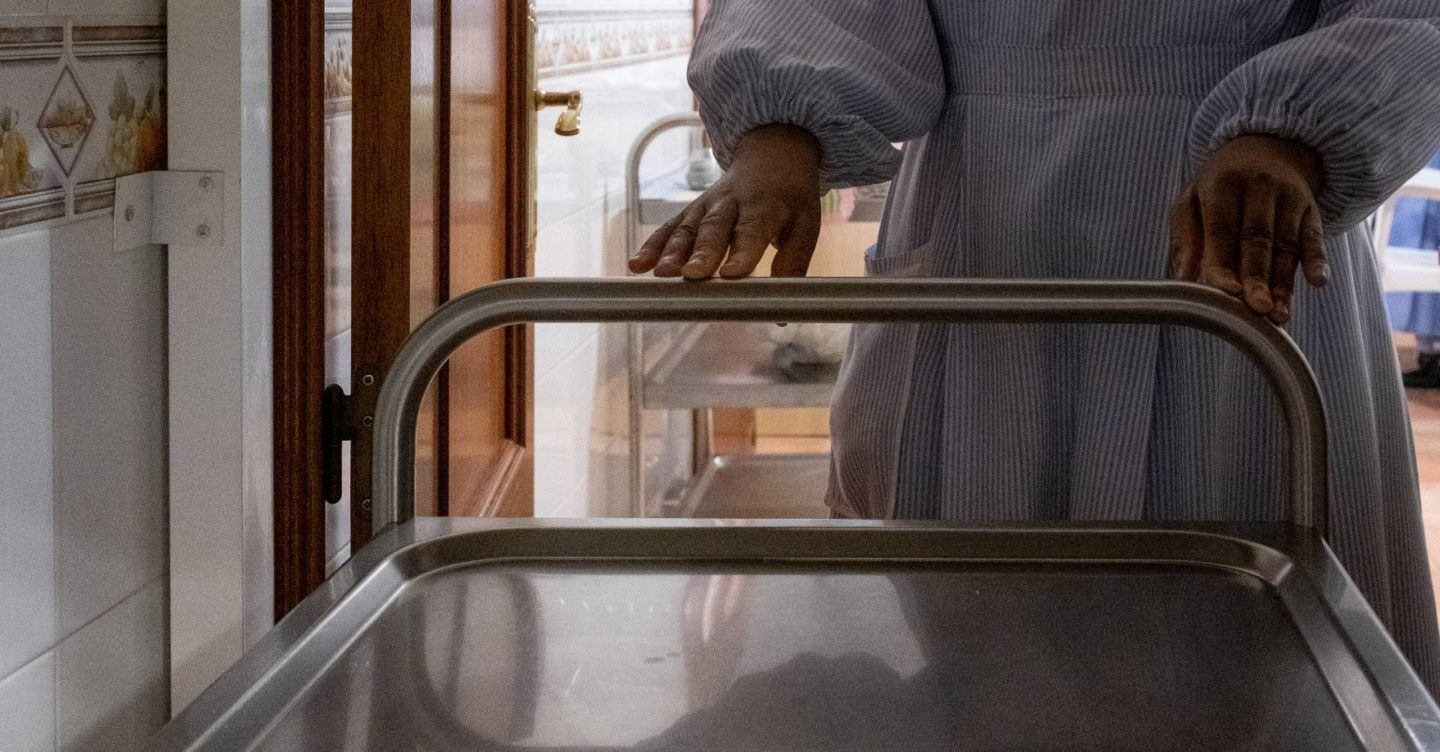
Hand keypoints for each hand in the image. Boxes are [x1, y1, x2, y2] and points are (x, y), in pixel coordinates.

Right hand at [629, 124, 823, 278]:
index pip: (752, 231)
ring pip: (688, 229)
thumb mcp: (806, 225)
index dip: (741, 253)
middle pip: (714, 229)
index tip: (731, 275)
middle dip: (702, 253)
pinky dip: (652, 245)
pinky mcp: (691, 211)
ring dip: (673, 252)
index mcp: (766, 206)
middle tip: (692, 276)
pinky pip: (670, 228)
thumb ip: (793, 265)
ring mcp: (707, 205)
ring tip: (662, 275)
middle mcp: (732, 204)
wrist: (773, 154)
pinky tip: (637, 265)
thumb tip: (782, 314)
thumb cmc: (790, 199)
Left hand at [1169, 134, 1328, 324]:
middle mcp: (1259, 187)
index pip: (1222, 229)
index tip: (1226, 294)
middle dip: (1258, 276)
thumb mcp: (1192, 201)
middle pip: (1258, 238)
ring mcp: (1289, 196)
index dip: (1224, 263)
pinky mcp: (1312, 207)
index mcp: (1222, 185)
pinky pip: (1315, 235)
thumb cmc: (1219, 186)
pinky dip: (1317, 259)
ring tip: (1278, 315)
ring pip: (1287, 244)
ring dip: (1284, 282)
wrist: (1267, 147)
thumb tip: (1182, 280)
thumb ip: (1186, 238)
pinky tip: (1318, 282)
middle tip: (1257, 310)